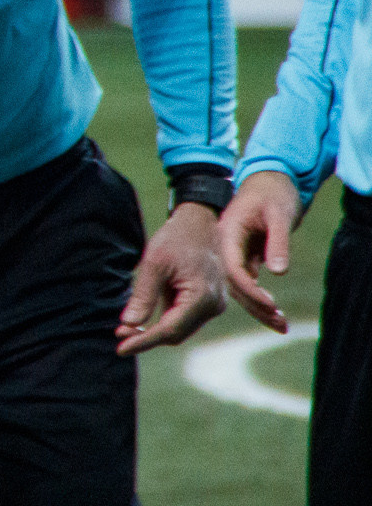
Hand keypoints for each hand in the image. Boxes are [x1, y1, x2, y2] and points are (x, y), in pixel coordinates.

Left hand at [116, 201, 226, 354]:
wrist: (198, 224)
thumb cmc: (176, 239)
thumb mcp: (154, 264)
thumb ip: (143, 296)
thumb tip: (129, 324)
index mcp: (202, 297)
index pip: (170, 330)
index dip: (144, 340)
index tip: (121, 348)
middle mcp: (213, 307)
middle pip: (176, 334)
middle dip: (147, 337)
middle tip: (119, 336)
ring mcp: (214, 306)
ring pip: (180, 329)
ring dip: (154, 331)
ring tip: (126, 329)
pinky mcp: (208, 302)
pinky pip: (184, 319)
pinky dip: (164, 321)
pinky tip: (142, 319)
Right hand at [217, 170, 300, 332]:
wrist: (266, 181)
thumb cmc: (272, 193)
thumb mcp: (279, 215)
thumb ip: (278, 242)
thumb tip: (278, 271)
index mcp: (227, 234)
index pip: (233, 268)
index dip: (250, 289)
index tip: (270, 304)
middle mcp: (224, 246)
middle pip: (234, 283)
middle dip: (255, 305)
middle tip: (279, 322)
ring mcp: (230, 253)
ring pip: (239, 286)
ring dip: (258, 306)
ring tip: (281, 324)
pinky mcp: (239, 257)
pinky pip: (246, 282)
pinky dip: (258, 297)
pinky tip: (273, 312)